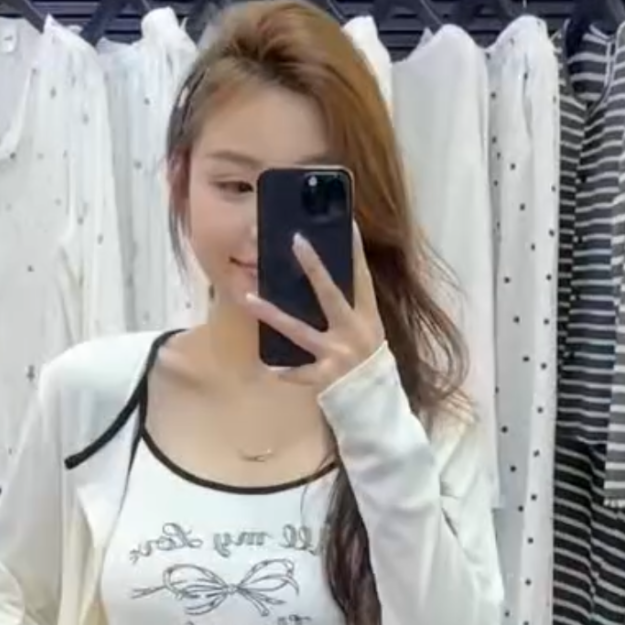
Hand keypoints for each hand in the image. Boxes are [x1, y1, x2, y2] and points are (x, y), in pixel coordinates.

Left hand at [244, 221, 385, 390]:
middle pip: (330, 294)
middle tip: (297, 241)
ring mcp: (339, 354)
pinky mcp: (327, 377)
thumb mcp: (368, 330)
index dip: (356, 250)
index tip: (347, 222)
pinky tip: (270, 369)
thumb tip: (324, 278)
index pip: (362, 277)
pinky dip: (288, 372)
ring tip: (248, 298)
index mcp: (368, 316)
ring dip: (272, 314)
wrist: (377, 402)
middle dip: (314, 267)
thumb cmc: (369, 361)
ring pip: (299, 330)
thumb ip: (351, 309)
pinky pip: (301, 373)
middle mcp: (354, 330)